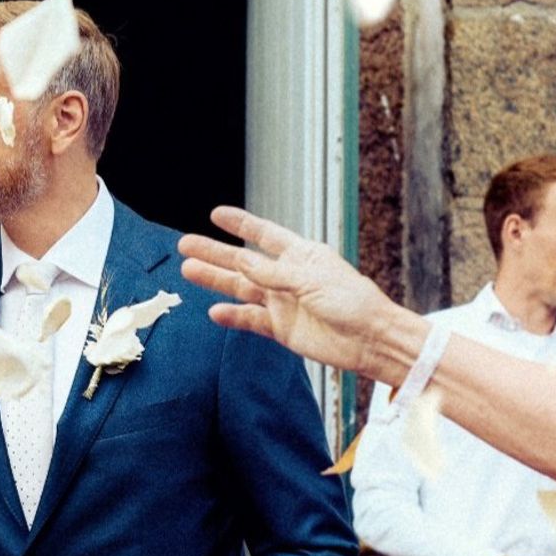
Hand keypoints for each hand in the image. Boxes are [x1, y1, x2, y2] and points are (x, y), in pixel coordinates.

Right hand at [178, 208, 409, 377]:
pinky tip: (215, 311)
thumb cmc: (352, 302)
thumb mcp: (311, 280)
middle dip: (214, 252)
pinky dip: (232, 316)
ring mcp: (282, 302)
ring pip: (240, 288)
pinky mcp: (280, 328)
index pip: (264, 235)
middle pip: (243, 261)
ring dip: (215, 280)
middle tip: (185, 244)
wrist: (369, 341)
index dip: (240, 224)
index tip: (216, 215)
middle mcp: (287, 276)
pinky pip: (250, 319)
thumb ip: (273, 273)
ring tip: (188, 271)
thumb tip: (240, 262)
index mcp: (301, 255)